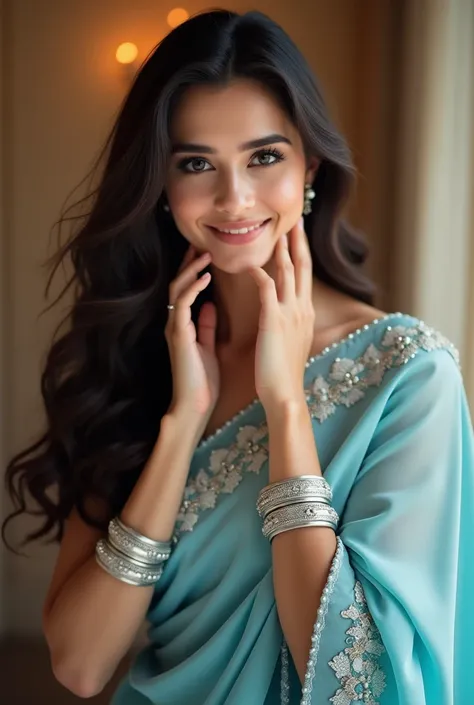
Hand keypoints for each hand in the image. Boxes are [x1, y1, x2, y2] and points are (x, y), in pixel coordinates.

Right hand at [165, 246, 219, 425]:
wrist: (195, 406)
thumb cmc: (204, 381)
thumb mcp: (208, 347)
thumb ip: (207, 326)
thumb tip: (211, 305)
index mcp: (185, 324)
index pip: (187, 290)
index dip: (196, 271)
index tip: (208, 253)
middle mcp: (176, 322)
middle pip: (179, 283)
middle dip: (190, 263)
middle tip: (203, 244)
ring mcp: (175, 326)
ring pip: (177, 288)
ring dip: (191, 269)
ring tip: (205, 254)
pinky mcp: (178, 334)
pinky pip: (182, 304)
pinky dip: (194, 288)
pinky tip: (206, 277)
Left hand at [248, 218, 314, 411]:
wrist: (284, 394)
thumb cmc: (284, 373)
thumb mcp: (292, 343)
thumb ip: (290, 324)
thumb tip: (285, 314)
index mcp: (306, 314)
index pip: (305, 276)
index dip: (302, 253)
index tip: (299, 236)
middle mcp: (302, 309)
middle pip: (303, 266)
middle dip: (299, 241)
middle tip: (296, 219)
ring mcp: (290, 313)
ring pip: (288, 271)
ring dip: (282, 248)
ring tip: (278, 229)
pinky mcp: (274, 319)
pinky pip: (267, 286)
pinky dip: (259, 272)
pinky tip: (250, 263)